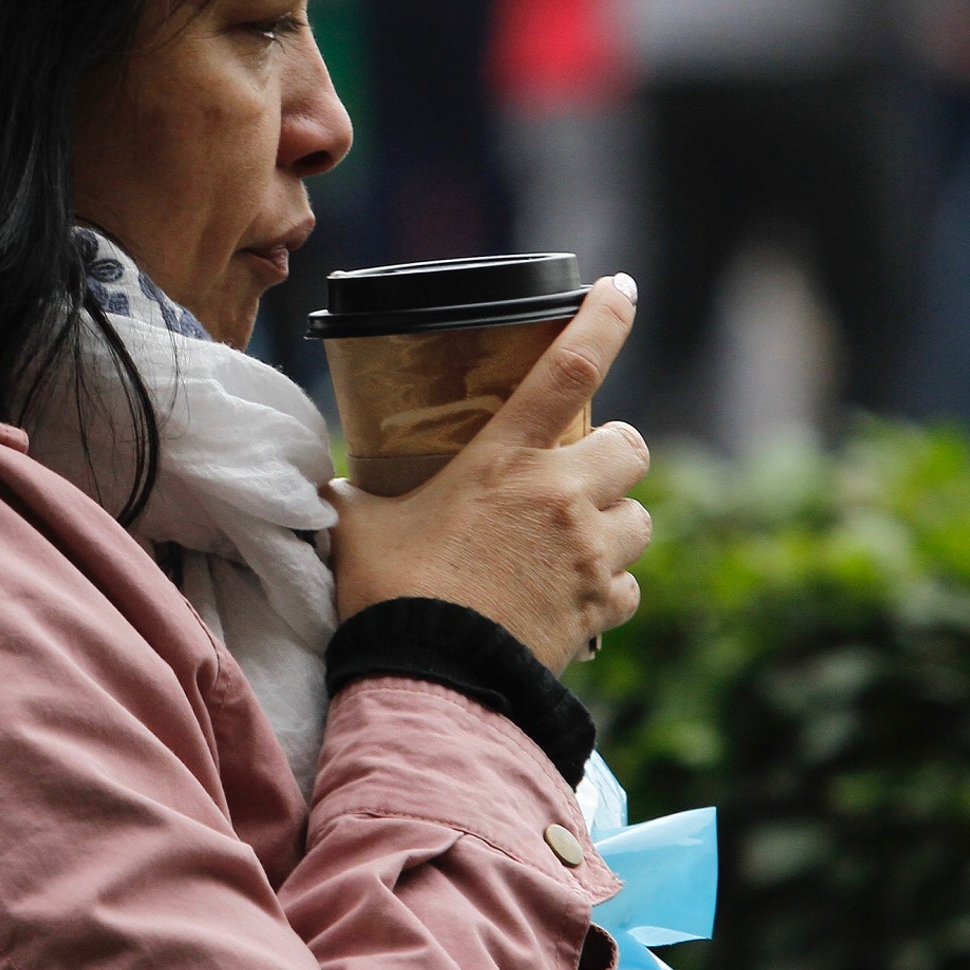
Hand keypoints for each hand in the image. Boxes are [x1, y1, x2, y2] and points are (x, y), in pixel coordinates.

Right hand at [328, 278, 651, 676]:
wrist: (428, 681)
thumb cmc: (390, 595)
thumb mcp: (359, 524)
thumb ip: (354, 493)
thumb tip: (327, 484)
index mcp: (506, 458)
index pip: (571, 366)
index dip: (604, 318)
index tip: (622, 288)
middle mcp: (562, 496)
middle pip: (632, 445)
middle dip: (613, 453)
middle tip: (577, 469)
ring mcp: (589, 554)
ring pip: (642, 518)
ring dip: (617, 522)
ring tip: (576, 538)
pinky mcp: (599, 609)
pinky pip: (628, 586)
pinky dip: (609, 588)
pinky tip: (573, 595)